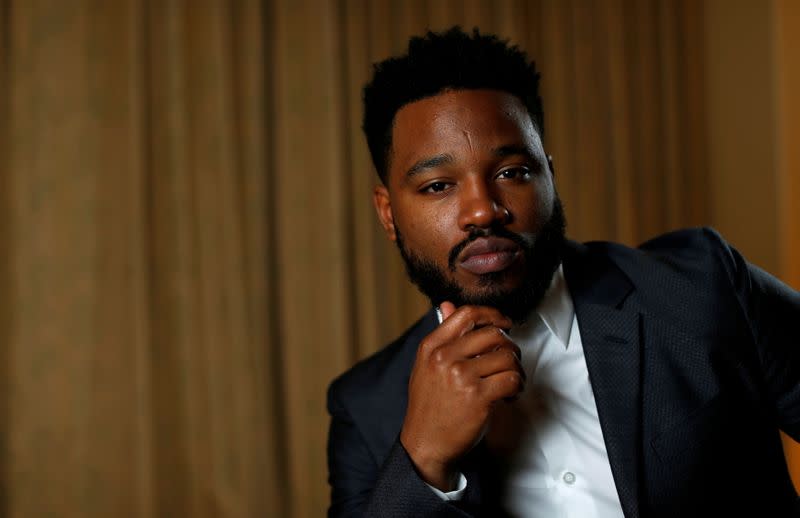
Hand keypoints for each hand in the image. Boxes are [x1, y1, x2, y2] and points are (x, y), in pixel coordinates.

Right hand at [400, 302, 524, 490]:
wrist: (426, 444)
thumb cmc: (428, 406)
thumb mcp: (426, 365)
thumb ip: (441, 336)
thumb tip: (447, 305)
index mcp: (431, 347)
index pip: (467, 314)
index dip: (492, 314)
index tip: (504, 323)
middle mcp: (445, 358)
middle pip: (493, 334)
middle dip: (509, 346)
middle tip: (510, 360)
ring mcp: (461, 376)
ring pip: (507, 356)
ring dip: (516, 369)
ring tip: (510, 381)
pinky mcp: (478, 397)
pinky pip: (512, 379)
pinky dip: (517, 387)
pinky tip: (509, 395)